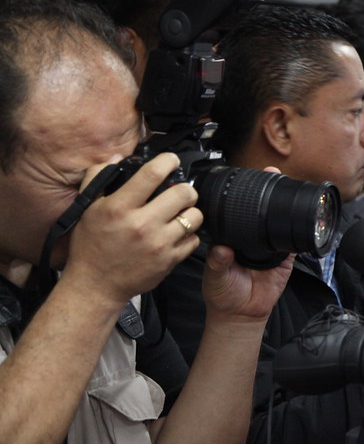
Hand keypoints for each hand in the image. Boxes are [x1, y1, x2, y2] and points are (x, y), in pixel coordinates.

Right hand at [63, 153, 200, 306]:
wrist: (95, 285)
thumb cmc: (91, 246)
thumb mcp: (88, 209)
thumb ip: (98, 178)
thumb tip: (116, 158)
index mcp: (119, 208)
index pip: (152, 174)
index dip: (167, 161)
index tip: (170, 160)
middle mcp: (142, 224)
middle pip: (184, 193)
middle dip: (184, 189)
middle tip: (178, 192)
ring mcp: (159, 243)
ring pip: (195, 216)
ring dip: (190, 212)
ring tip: (179, 214)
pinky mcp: (170, 260)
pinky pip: (194, 239)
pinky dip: (189, 235)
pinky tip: (176, 234)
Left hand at [201, 166, 293, 326]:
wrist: (241, 316)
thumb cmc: (223, 294)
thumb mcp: (214, 276)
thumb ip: (217, 263)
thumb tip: (221, 249)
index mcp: (231, 236)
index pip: (237, 210)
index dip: (242, 193)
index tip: (246, 178)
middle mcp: (250, 237)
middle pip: (261, 210)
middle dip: (268, 190)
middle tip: (272, 174)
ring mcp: (269, 246)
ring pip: (278, 221)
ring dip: (284, 205)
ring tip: (287, 188)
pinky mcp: (285, 258)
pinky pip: (295, 243)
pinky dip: (299, 233)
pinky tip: (302, 220)